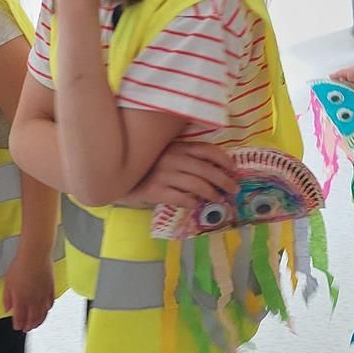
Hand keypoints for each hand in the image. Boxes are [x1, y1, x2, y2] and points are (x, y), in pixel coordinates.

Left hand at [3, 254, 54, 332]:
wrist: (35, 254)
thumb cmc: (20, 265)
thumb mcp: (8, 282)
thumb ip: (7, 298)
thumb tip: (7, 309)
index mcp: (21, 299)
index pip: (20, 318)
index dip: (18, 324)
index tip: (17, 327)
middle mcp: (33, 300)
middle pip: (32, 319)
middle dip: (29, 326)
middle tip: (26, 329)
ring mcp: (43, 295)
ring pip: (42, 314)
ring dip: (39, 321)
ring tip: (36, 324)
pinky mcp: (51, 289)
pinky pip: (50, 304)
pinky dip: (47, 310)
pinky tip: (45, 310)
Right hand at [121, 140, 238, 208]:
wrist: (119, 175)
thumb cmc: (148, 165)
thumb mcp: (167, 153)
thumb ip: (186, 155)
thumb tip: (214, 168)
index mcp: (178, 146)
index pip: (207, 150)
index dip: (223, 159)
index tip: (233, 168)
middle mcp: (173, 159)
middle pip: (206, 170)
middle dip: (224, 181)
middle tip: (234, 190)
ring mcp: (164, 175)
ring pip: (196, 185)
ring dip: (212, 194)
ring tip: (219, 200)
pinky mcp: (156, 191)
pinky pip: (181, 198)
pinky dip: (193, 202)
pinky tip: (197, 205)